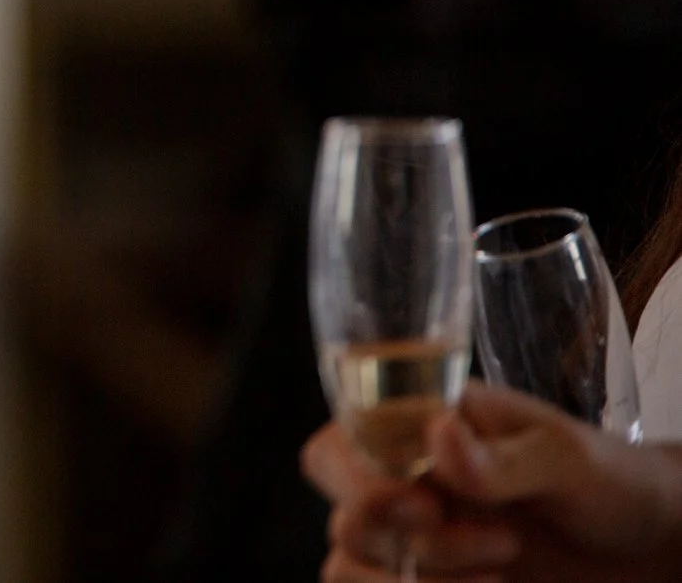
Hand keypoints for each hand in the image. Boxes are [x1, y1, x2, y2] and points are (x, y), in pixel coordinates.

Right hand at [303, 384, 681, 582]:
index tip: (420, 503)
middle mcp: (407, 480)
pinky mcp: (434, 582)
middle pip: (341, 512)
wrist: (653, 548)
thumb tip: (437, 436)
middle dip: (394, 535)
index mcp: (423, 425)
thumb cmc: (613, 481)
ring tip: (496, 567)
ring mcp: (417, 538)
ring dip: (411, 578)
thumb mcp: (568, 457)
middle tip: (473, 536)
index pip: (342, 441)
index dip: (359, 478)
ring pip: (351, 565)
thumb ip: (501, 456)